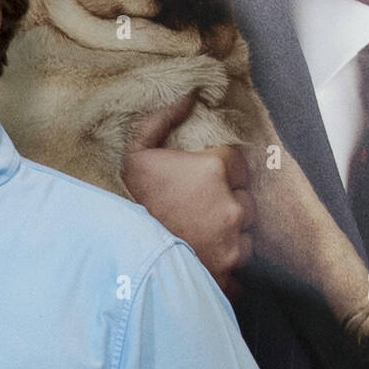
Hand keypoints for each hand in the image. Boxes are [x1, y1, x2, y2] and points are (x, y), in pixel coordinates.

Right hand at [122, 95, 255, 299]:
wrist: (122, 256)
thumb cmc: (129, 202)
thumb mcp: (136, 154)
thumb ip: (162, 121)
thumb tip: (188, 96)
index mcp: (215, 170)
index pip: (238, 162)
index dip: (220, 170)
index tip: (202, 181)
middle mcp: (232, 205)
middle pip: (245, 200)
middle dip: (228, 203)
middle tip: (199, 210)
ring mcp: (232, 242)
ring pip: (244, 234)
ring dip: (229, 235)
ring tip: (201, 237)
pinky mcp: (228, 272)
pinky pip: (240, 268)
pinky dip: (227, 266)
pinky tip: (206, 262)